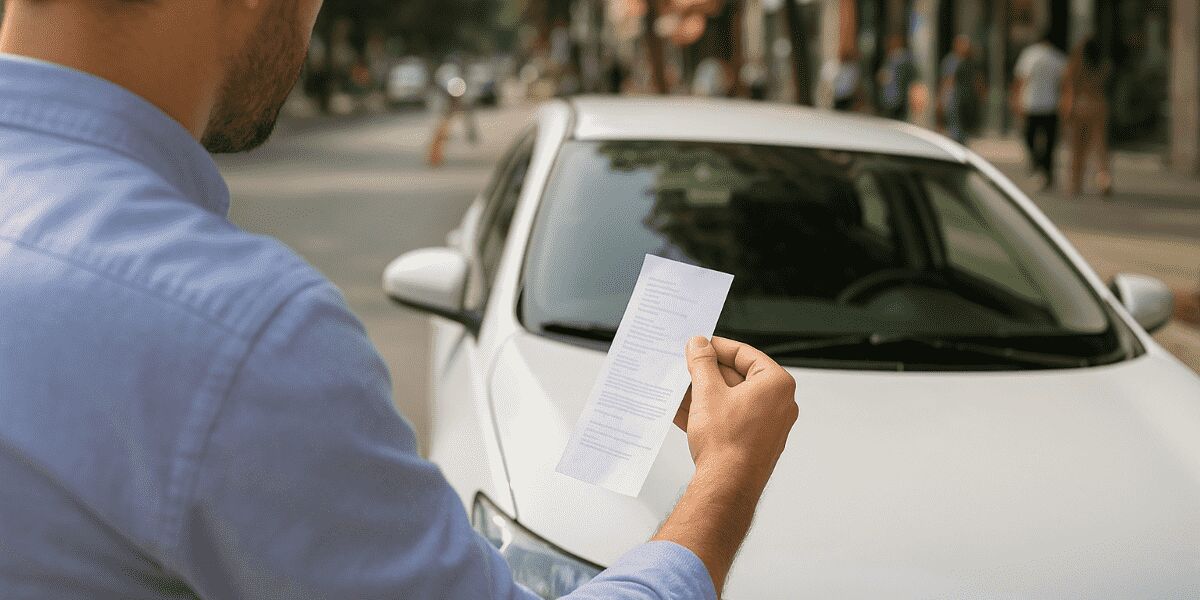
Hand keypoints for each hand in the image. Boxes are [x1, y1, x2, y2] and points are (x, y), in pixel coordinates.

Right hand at [677, 336, 797, 482]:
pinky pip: (730, 419)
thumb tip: (699, 344)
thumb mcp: (708, 392)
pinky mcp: (754, 443)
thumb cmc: (726, 444)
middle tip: (685, 366)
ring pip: (731, 400)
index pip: (745, 354)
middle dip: (707, 373)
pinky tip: (684, 411)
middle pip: (738, 377)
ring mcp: (768, 426)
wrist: (727, 487)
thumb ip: (702, 363)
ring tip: (679, 389)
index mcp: (776, 385)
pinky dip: (709, 413)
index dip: (718, 347)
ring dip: (704, 394)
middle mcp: (779, 404)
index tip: (699, 345)